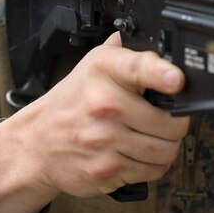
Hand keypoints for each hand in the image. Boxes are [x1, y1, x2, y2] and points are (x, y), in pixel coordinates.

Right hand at [0, 33, 188, 212]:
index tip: (176, 80)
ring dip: (168, 148)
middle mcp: (103, 105)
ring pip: (165, 151)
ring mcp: (103, 140)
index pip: (138, 67)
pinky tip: (139, 154)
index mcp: (103, 71)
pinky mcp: (105, 170)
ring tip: (155, 139)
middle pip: (170, 122)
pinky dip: (153, 166)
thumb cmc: (72, 103)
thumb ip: (126, 53)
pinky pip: (151, 171)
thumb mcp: (92, 66)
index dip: (162, 74)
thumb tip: (157, 40)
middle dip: (177, 124)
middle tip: (169, 121)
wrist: (36, 143)